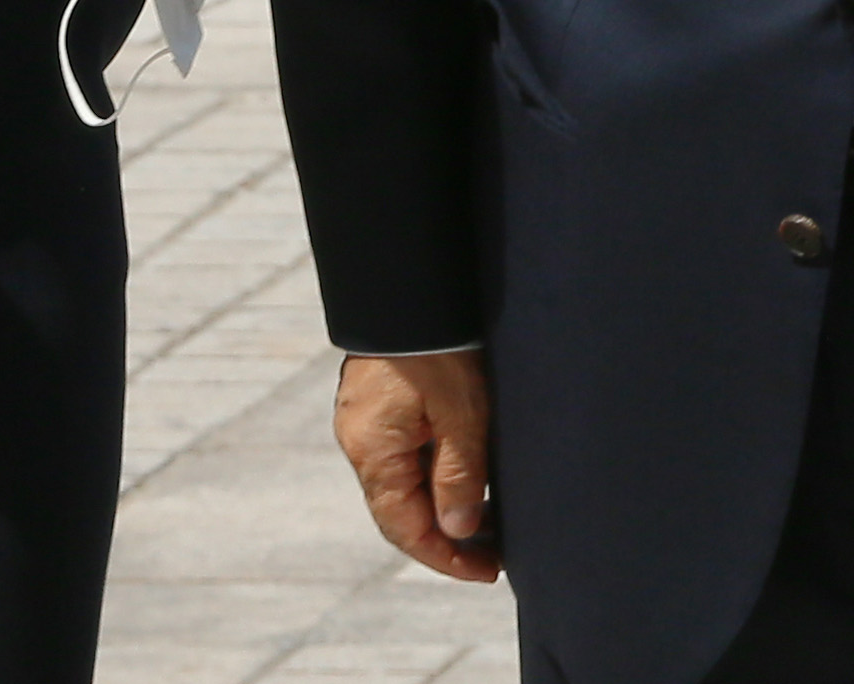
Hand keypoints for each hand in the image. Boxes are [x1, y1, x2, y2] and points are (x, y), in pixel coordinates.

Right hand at [335, 350, 498, 581]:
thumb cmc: (442, 344)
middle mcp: (360, 441)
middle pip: (400, 509)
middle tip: (493, 552)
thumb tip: (457, 532)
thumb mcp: (463, 413)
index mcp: (374, 451)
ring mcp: (365, 420)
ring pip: (403, 482)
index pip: (404, 528)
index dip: (445, 557)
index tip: (486, 571)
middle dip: (445, 537)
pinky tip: (465, 474)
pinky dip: (432, 474)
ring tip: (488, 518)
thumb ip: (460, 476)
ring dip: (441, 505)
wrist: (414, 281)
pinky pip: (403, 454)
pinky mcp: (377, 401)